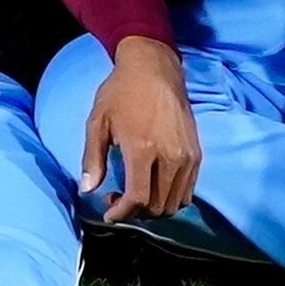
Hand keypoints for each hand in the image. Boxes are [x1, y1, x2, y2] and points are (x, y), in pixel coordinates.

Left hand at [78, 34, 202, 221]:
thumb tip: (87, 190)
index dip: (122, 213)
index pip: (138, 198)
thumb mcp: (97, 121)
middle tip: (116, 200)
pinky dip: (169, 199)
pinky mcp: (197, 155)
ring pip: (175, 203)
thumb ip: (92, 158)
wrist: (155, 71)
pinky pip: (187, 191)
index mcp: (143, 149)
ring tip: (133, 194)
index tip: (108, 214)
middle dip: (135, 212)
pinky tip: (151, 187)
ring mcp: (188, 158)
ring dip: (153, 208)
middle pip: (158, 206)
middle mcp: (171, 157)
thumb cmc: (121, 93)